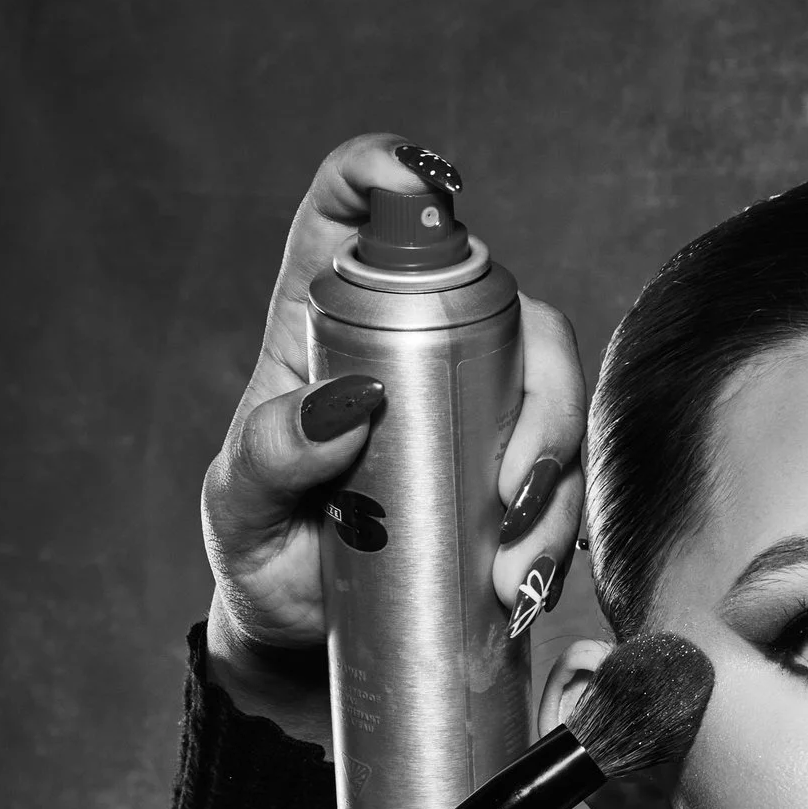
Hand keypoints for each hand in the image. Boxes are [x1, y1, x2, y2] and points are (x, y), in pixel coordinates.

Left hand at [202, 133, 586, 739]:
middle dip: (539, 386)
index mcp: (328, 325)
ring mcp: (476, 408)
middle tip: (513, 485)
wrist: (311, 636)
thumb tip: (342, 405)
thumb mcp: (239, 507)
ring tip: (509, 557)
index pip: (352, 213)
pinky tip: (521, 575)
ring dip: (555, 473)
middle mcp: (415, 348)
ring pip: (553, 392)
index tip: (417, 184)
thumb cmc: (265, 553)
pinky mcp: (514, 471)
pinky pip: (568, 475)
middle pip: (508, 305)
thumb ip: (270, 455)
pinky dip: (559, 526)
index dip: (386, 172)